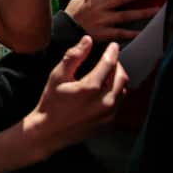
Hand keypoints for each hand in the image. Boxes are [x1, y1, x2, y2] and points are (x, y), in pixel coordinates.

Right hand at [25, 36, 127, 154]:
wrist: (49, 132)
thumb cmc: (51, 103)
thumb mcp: (57, 76)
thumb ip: (73, 56)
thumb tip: (87, 41)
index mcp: (91, 88)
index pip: (109, 63)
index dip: (112, 52)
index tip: (113, 46)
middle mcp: (104, 102)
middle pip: (121, 76)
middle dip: (117, 65)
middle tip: (109, 59)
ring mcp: (108, 114)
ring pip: (123, 90)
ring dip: (118, 79)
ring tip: (107, 74)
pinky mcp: (109, 122)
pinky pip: (119, 103)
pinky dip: (115, 93)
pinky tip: (104, 90)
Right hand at [65, 0, 160, 41]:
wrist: (64, 33)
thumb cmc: (72, 14)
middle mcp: (100, 6)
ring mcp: (104, 20)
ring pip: (126, 15)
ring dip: (143, 12)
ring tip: (157, 9)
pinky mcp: (105, 33)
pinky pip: (121, 33)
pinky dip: (132, 34)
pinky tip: (143, 32)